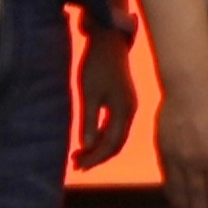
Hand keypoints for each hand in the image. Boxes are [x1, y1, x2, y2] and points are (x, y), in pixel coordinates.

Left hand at [74, 28, 137, 169]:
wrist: (109, 41)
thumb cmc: (97, 66)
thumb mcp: (89, 94)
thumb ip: (88, 121)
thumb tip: (86, 146)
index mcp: (124, 111)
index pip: (111, 144)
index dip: (94, 158)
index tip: (78, 166)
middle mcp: (130, 111)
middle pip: (116, 144)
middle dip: (97, 156)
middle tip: (77, 165)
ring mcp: (128, 106)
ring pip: (116, 136)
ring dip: (99, 147)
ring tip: (79, 155)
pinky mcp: (123, 101)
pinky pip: (115, 126)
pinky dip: (102, 135)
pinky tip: (89, 138)